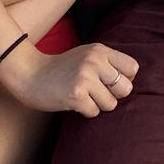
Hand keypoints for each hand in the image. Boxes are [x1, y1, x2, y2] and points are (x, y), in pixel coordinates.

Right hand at [0, 41, 138, 116]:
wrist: (30, 75)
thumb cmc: (62, 68)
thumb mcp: (87, 55)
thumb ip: (108, 63)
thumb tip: (131, 82)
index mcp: (100, 50)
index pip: (132, 68)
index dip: (125, 79)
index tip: (111, 83)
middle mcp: (95, 61)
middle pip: (125, 89)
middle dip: (114, 96)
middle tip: (98, 93)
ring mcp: (85, 78)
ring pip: (111, 104)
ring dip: (98, 105)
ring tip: (83, 96)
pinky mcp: (75, 95)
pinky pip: (94, 112)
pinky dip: (86, 111)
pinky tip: (74, 102)